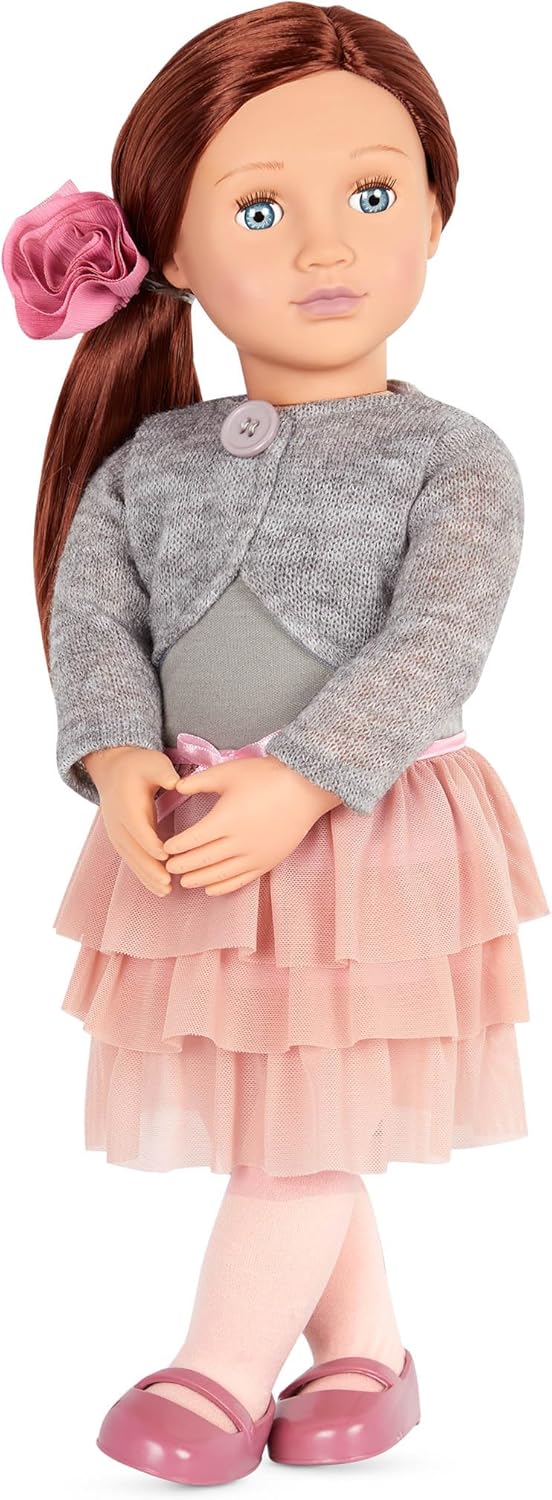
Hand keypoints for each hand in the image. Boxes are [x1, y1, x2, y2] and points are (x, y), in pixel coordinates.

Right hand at [82, 745, 181, 895]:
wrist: (114, 768)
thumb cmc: (139, 765)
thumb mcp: (154, 763)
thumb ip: (164, 773)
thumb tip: (178, 783)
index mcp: (127, 804)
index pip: (138, 828)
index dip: (151, 844)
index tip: (167, 857)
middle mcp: (118, 822)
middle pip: (133, 850)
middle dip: (150, 868)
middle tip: (168, 884)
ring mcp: (116, 832)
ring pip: (130, 859)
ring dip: (146, 876)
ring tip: (165, 892)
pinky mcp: (120, 838)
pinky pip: (130, 859)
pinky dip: (142, 874)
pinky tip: (156, 887)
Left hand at [162, 753, 341, 894]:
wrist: (306, 788)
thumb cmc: (267, 776)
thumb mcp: (229, 772)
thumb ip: (200, 781)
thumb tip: (176, 787)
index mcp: (225, 819)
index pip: (192, 840)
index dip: (175, 847)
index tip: (165, 849)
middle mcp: (238, 842)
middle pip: (202, 860)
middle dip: (182, 866)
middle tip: (168, 868)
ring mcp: (254, 855)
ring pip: (219, 874)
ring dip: (199, 879)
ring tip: (184, 882)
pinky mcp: (267, 862)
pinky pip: (241, 880)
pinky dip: (223, 887)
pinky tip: (210, 889)